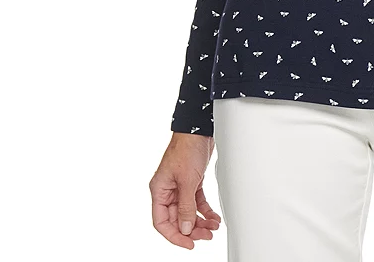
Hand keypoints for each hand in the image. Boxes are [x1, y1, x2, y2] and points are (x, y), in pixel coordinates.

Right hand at [150, 132, 221, 247]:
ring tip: (213, 227)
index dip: (174, 236)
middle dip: (192, 229)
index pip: (162, 222)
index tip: (189, 244)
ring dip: (200, 221)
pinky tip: (213, 217)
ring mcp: (180, 186)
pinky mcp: (192, 181)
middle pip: (177, 219)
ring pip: (188, 212)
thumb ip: (186, 207)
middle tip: (206, 236)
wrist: (199, 129)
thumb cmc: (187, 147)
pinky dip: (205, 210)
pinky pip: (196, 202)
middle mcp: (168, 190)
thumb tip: (185, 228)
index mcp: (159, 190)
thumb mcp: (187, 180)